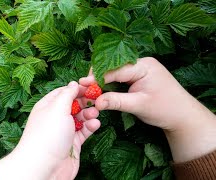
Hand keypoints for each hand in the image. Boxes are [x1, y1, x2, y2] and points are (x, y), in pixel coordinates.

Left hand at [0, 81, 99, 178]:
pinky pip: (84, 131)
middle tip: (96, 99)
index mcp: (47, 106)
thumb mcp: (57, 108)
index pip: (63, 92)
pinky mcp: (72, 143)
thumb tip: (74, 83)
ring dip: (89, 114)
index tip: (90, 85)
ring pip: (80, 118)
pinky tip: (95, 124)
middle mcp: (55, 118)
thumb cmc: (47, 135)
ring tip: (95, 113)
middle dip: (85, 101)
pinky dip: (90, 127)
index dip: (76, 88)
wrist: (45, 167)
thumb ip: (67, 94)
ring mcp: (64, 131)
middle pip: (73, 104)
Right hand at [79, 57, 215, 162]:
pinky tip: (101, 91)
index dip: (97, 77)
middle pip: (113, 67)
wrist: (183, 115)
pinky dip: (110, 84)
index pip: (115, 69)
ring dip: (103, 81)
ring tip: (90, 90)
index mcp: (143, 65)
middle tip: (83, 88)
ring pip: (115, 72)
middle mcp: (141, 63)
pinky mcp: (138, 76)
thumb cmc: (165, 109)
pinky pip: (120, 77)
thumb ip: (116, 101)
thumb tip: (96, 102)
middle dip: (97, 77)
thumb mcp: (139, 105)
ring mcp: (140, 69)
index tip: (82, 84)